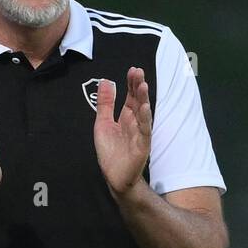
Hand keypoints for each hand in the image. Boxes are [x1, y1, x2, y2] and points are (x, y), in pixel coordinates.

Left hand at [93, 67, 151, 197]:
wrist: (114, 177)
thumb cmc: (110, 152)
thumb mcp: (102, 123)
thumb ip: (105, 103)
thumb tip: (105, 81)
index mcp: (126, 116)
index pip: (131, 96)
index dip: (131, 83)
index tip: (132, 70)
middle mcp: (135, 122)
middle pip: (138, 101)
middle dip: (138, 86)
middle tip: (138, 72)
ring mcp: (140, 133)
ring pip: (143, 113)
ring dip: (144, 99)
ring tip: (143, 85)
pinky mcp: (142, 146)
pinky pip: (144, 131)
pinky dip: (145, 119)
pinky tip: (145, 108)